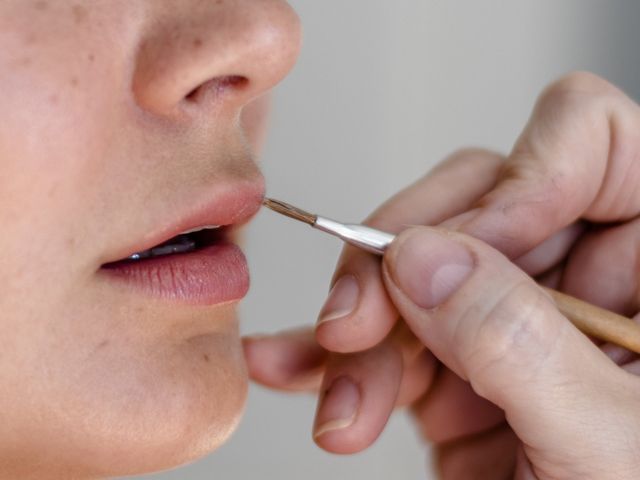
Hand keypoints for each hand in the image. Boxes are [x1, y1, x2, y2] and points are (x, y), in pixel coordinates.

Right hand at [245, 72, 639, 478]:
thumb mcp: (605, 446)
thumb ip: (516, 342)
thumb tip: (419, 256)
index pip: (593, 143)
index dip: (522, 178)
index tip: (464, 249)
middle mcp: (579, 275)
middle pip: (471, 205)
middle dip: (399, 266)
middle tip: (355, 326)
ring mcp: (508, 318)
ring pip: (408, 276)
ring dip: (358, 337)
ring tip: (340, 403)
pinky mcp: (456, 366)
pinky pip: (385, 337)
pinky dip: (332, 358)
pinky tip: (294, 369)